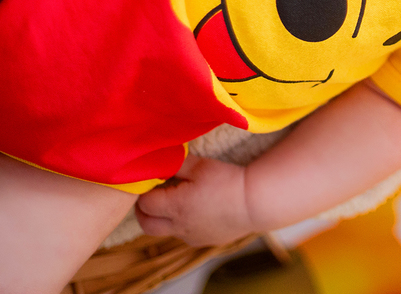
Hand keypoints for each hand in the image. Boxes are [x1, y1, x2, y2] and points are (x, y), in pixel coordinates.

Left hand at [135, 155, 254, 246]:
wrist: (256, 202)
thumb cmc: (228, 181)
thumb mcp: (200, 166)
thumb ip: (176, 163)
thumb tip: (160, 159)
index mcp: (175, 207)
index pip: (144, 203)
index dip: (144, 191)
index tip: (152, 180)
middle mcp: (179, 227)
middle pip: (147, 225)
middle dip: (143, 211)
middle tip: (149, 197)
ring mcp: (193, 237)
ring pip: (167, 232)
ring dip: (164, 219)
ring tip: (175, 202)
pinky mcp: (207, 241)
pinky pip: (186, 235)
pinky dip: (183, 225)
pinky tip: (196, 211)